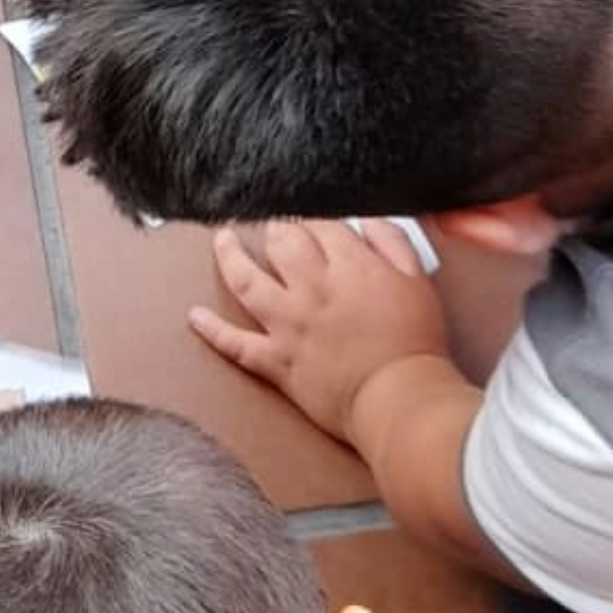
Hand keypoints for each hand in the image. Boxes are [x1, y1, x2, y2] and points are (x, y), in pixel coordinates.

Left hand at [189, 218, 447, 444]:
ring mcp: (288, 325)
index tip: (307, 214)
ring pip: (246, 280)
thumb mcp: (418, 280)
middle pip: (279, 242)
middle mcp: (311, 288)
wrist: (399, 398)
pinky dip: (212, 330)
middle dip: (273, 226)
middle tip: (269, 222)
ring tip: (222, 240)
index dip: (311, 215)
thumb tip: (366, 221)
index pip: (319, 224)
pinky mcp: (277, 361)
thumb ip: (391, 242)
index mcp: (349, 266)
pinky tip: (194, 316)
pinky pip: (235, 344)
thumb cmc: (415, 342)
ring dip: (229, 256)